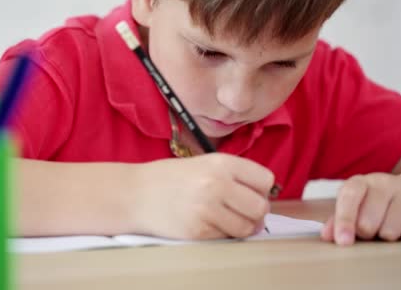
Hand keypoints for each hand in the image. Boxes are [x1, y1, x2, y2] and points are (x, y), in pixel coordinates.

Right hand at [132, 153, 273, 239]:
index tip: (250, 192)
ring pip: (247, 227)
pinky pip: (226, 238)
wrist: (135, 194)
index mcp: (221, 163)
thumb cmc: (170, 178)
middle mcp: (217, 184)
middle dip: (254, 212)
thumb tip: (263, 198)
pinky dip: (221, 234)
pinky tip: (207, 223)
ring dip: (241, 226)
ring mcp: (207, 209)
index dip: (260, 189)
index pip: (265, 180)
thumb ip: (234, 176)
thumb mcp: (204, 163)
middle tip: (240, 210)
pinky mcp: (198, 231)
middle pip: (260, 207)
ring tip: (225, 219)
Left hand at [321, 173, 400, 244]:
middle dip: (367, 234)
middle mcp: (383, 181)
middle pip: (369, 222)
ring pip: (391, 231)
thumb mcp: (354, 209)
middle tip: (371, 229)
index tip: (343, 242)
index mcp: (359, 182)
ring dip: (388, 236)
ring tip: (389, 226)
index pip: (349, 198)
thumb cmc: (375, 205)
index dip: (344, 220)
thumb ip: (337, 221)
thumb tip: (326, 236)